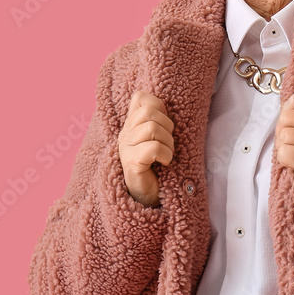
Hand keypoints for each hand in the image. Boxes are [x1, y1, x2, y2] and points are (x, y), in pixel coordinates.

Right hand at [118, 91, 173, 207]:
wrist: (151, 197)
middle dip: (167, 126)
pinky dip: (165, 154)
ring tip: (167, 154)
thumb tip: (163, 103)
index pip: (140, 98)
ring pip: (152, 128)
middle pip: (149, 112)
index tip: (164, 124)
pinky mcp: (131, 163)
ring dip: (168, 142)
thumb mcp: (159, 138)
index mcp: (132, 125)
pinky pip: (153, 147)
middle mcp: (125, 134)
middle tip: (168, 142)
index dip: (158, 106)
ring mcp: (125, 148)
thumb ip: (157, 119)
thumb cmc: (158, 166)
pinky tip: (164, 162)